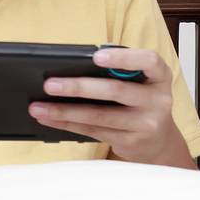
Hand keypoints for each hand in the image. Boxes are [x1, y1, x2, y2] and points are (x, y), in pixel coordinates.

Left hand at [29, 47, 191, 166]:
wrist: (159, 142)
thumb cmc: (143, 103)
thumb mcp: (143, 84)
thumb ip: (121, 73)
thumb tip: (75, 67)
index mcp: (160, 77)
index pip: (148, 61)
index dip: (123, 58)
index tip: (96, 57)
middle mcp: (157, 100)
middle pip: (116, 91)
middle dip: (79, 87)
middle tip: (50, 84)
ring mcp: (145, 123)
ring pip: (100, 115)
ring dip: (65, 111)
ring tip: (39, 107)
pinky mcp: (130, 141)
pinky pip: (93, 131)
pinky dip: (68, 125)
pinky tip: (50, 119)